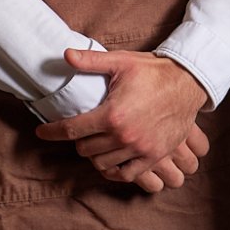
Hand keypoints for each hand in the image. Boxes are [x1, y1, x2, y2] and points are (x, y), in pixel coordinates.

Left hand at [34, 49, 210, 187]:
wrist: (188, 82)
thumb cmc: (153, 71)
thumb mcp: (121, 62)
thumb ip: (90, 61)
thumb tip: (64, 55)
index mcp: (111, 114)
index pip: (70, 130)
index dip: (51, 132)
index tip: (41, 133)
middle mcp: (123, 135)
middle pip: (84, 149)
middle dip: (77, 140)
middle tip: (80, 131)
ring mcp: (139, 149)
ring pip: (101, 163)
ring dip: (94, 154)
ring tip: (95, 143)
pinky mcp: (153, 156)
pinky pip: (125, 174)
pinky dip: (114, 170)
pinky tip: (110, 161)